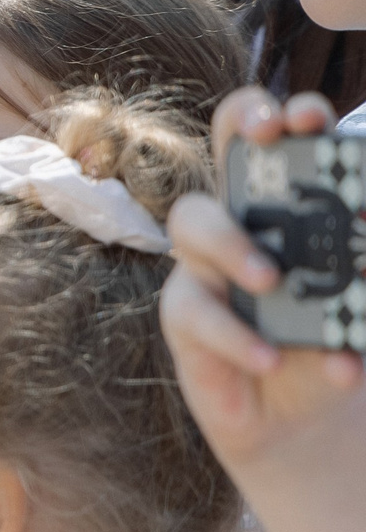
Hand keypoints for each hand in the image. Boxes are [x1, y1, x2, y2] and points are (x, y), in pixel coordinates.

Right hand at [162, 86, 365, 472]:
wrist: (303, 417)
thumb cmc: (332, 343)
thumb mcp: (362, 307)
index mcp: (287, 206)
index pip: (272, 139)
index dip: (278, 114)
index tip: (306, 119)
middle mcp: (241, 220)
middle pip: (226, 151)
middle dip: (246, 127)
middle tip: (274, 139)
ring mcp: (205, 264)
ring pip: (193, 222)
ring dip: (234, 244)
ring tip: (272, 281)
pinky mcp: (183, 314)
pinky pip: (197, 311)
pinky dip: (237, 335)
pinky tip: (271, 356)